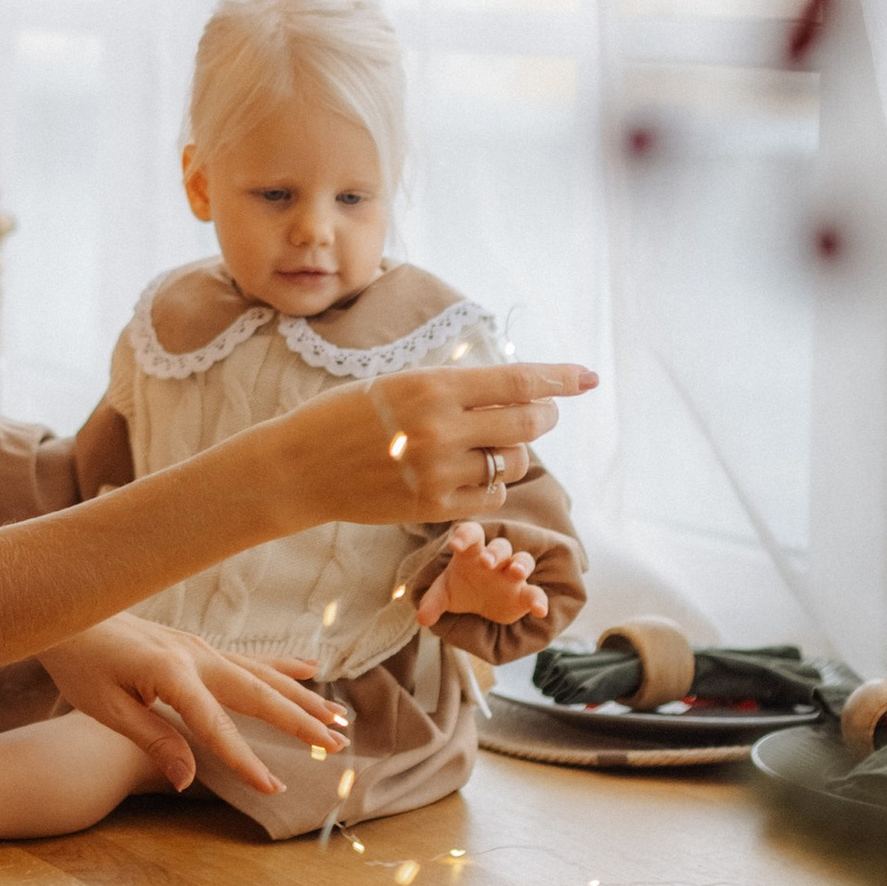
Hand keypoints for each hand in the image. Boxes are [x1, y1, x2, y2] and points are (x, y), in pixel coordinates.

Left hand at [41, 616, 351, 800]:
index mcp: (171, 674)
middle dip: (299, 722)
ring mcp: (200, 648)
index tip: (275, 787)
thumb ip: (153, 739)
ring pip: (263, 675)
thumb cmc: (80, 662)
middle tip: (337, 745)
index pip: (215, 727)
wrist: (68, 613)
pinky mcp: (198, 647)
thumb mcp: (105, 707)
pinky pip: (250, 659)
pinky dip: (283, 666)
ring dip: (302, 697)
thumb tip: (189, 779)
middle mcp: (195, 656)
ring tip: (339, 717)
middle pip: (257, 694)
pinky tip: (312, 668)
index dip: (246, 760)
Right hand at [294, 361, 594, 527]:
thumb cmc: (344, 416)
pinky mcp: (433, 507)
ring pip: (512, 464)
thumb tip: (511, 389)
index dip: (558, 378)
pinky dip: (492, 485)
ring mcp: (438, 472)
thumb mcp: (397, 383)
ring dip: (513, 454)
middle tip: (540, 413)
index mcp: (432, 387)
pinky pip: (490, 497)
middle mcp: (441, 429)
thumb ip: (451, 387)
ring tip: (489, 446)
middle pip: (527, 424)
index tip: (587, 377)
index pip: (515, 380)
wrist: (299, 467)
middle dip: (543, 417)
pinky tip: (474, 474)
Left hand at [418, 521, 545, 632]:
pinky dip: (539, 600)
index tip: (456, 545)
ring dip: (521, 564)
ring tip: (516, 573)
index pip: (472, 534)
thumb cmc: (461, 588)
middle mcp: (496, 559)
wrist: (479, 605)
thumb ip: (433, 602)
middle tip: (487, 562)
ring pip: (522, 560)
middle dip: (495, 552)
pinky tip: (540, 610)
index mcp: (473, 553)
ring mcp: (512, 575)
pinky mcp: (524, 594)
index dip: (465, 536)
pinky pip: (535, 593)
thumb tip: (422, 618)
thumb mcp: (444, 594)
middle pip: (500, 546)